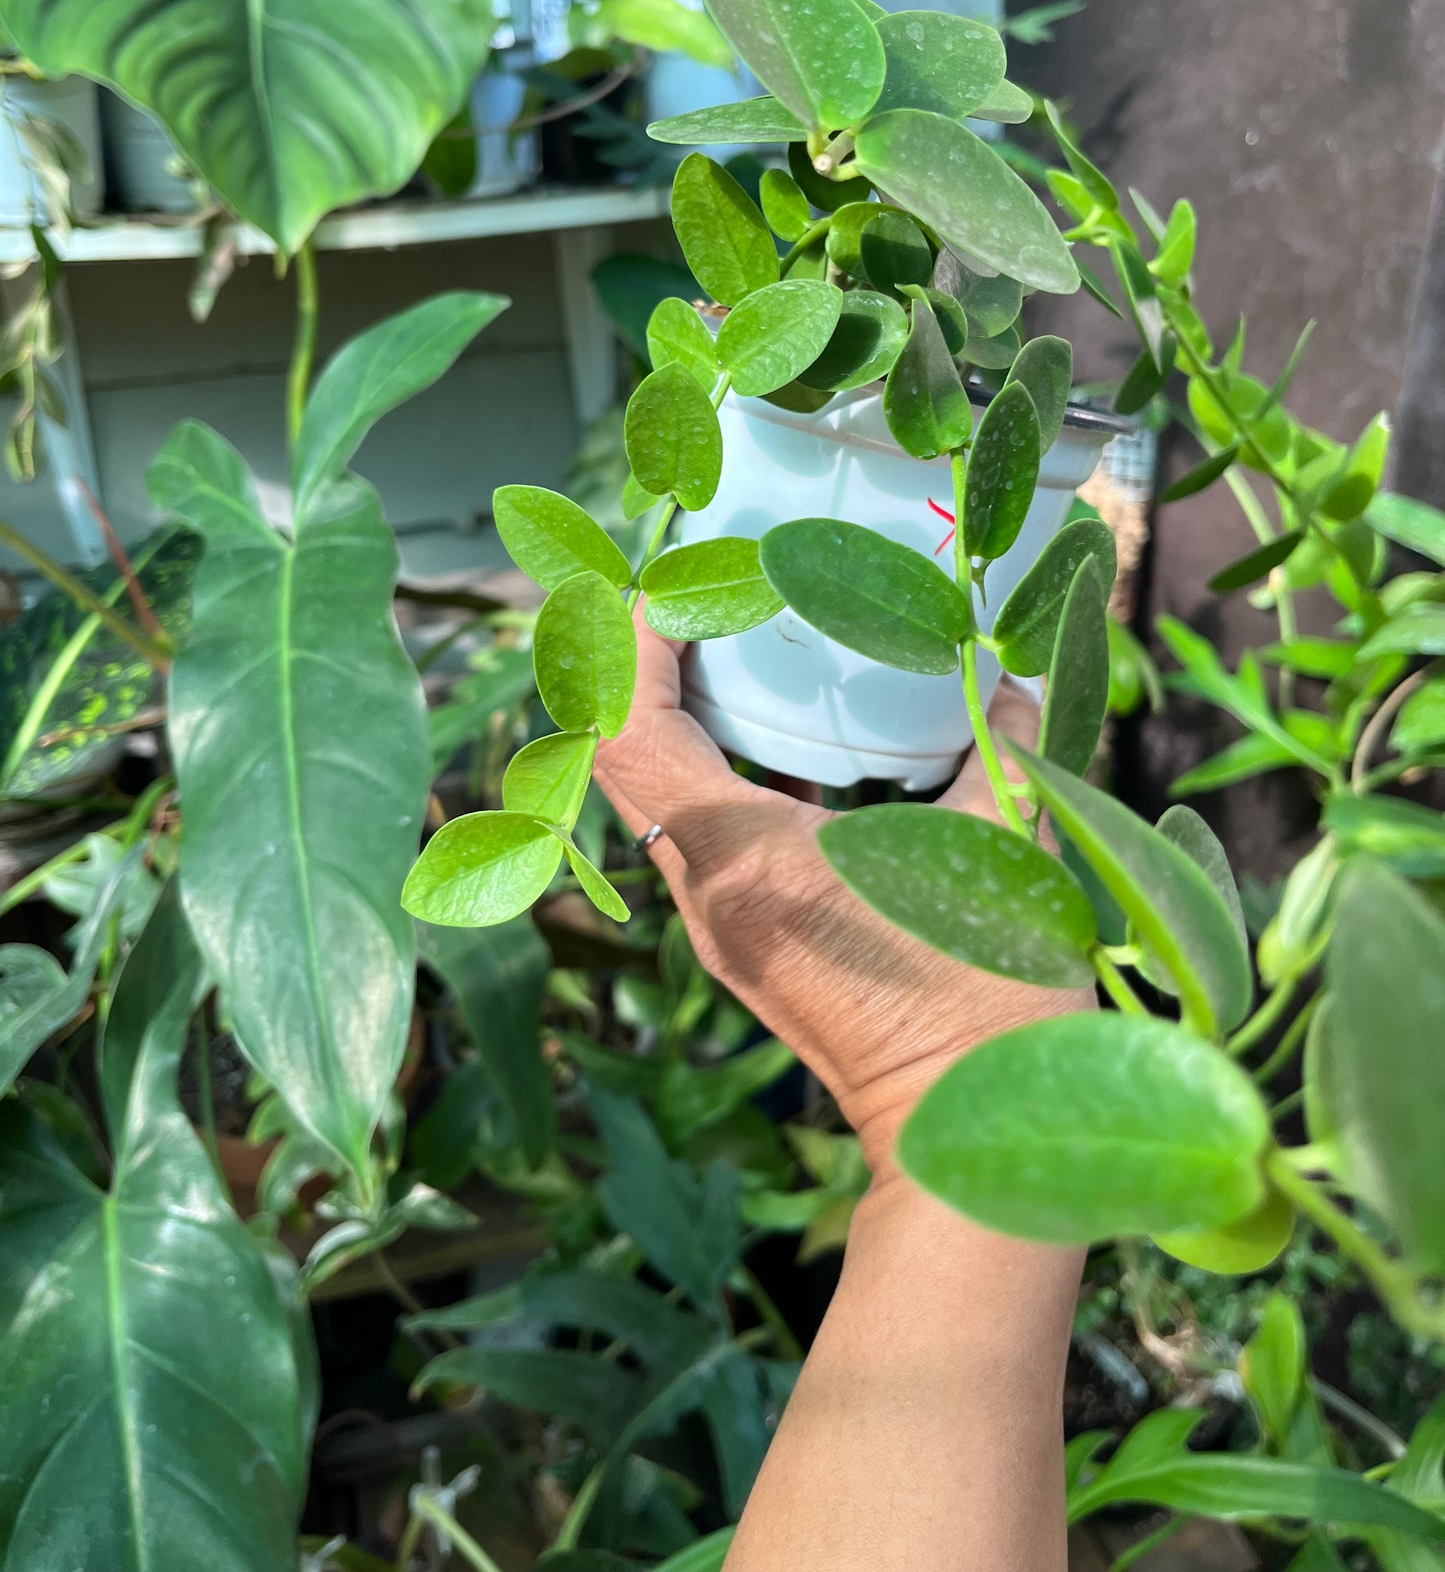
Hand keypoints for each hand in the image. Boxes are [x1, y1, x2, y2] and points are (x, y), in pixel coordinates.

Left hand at [595, 616, 1091, 1173]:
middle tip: (702, 605)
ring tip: (741, 659)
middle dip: (647, 672)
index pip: (626, 731)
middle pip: (626, 760)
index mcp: (739, 858)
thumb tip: (1009, 688)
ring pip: (661, 802)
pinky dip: (724, 778)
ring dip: (683, 724)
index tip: (666, 587)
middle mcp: (707, 894)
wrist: (969, 1131)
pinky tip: (794, 749)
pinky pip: (704, 840)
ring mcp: (722, 929)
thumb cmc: (983, 993)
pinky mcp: (749, 948)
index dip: (627, 647)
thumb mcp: (1000, 847)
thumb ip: (1001, 750)